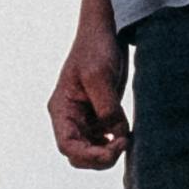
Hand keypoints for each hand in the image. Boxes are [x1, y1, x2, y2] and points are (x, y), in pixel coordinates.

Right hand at [48, 8, 129, 169]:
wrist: (105, 31)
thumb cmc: (95, 48)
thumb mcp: (100, 76)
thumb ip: (107, 108)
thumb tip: (117, 134)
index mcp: (62, 109)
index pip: (67, 146)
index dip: (89, 155)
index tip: (113, 148)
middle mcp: (70, 118)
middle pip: (79, 154)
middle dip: (100, 157)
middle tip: (124, 144)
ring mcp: (85, 118)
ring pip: (92, 151)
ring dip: (109, 152)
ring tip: (126, 140)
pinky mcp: (99, 115)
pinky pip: (104, 140)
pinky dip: (115, 143)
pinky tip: (126, 136)